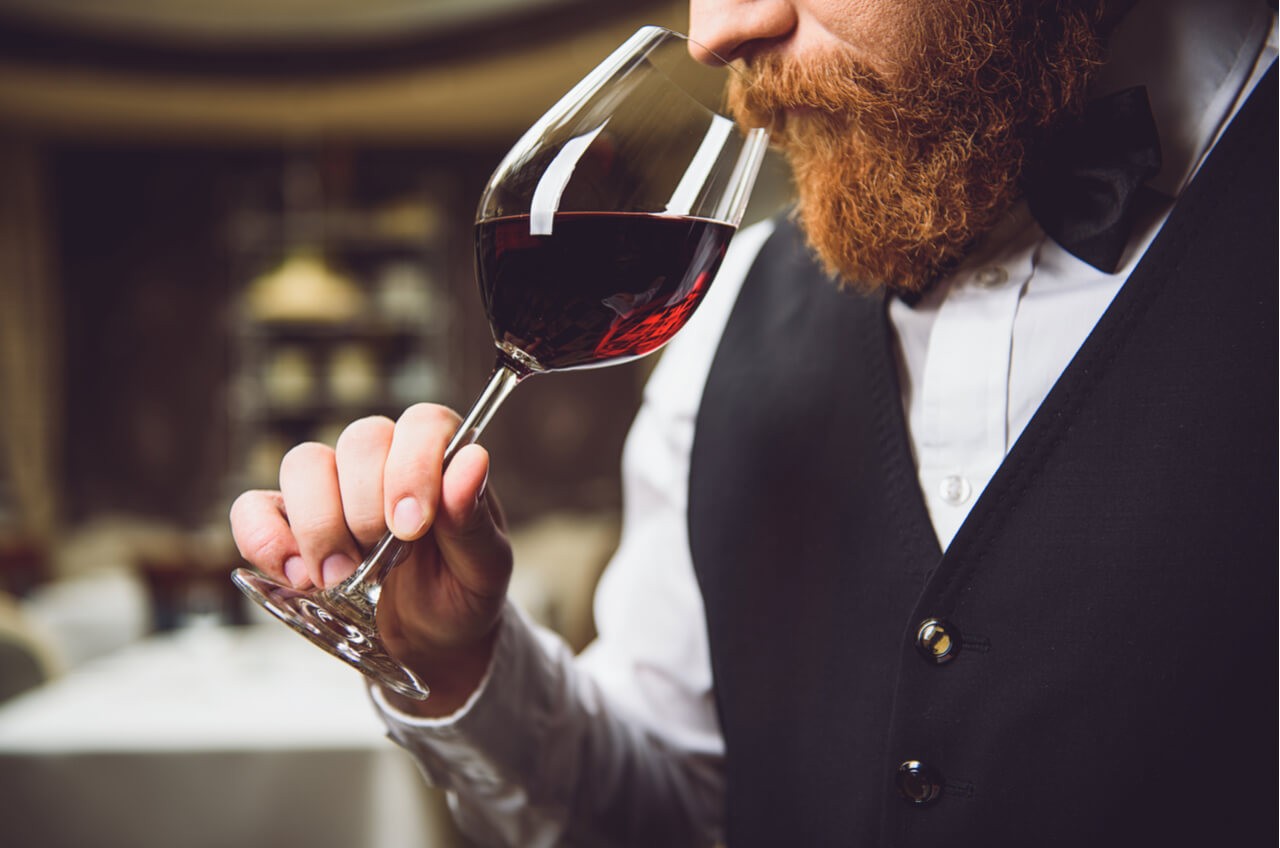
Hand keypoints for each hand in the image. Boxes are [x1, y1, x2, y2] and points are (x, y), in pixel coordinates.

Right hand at [229, 403, 513, 715]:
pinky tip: (296, 578)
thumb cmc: (462, 591)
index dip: (413, 466)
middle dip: (366, 504)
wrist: (429, 640)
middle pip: (360, 439)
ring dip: (317, 524)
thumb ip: (474, 519)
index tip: (411, 526)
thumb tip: (473, 461)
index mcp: (440, 458)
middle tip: (378, 558)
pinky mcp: (287, 523)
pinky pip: (254, 507)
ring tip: (337, 578)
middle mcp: (383, 461)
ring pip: (304, 464)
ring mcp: (332, 488)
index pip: (423, 423)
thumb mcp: (485, 568)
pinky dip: (265, 540)